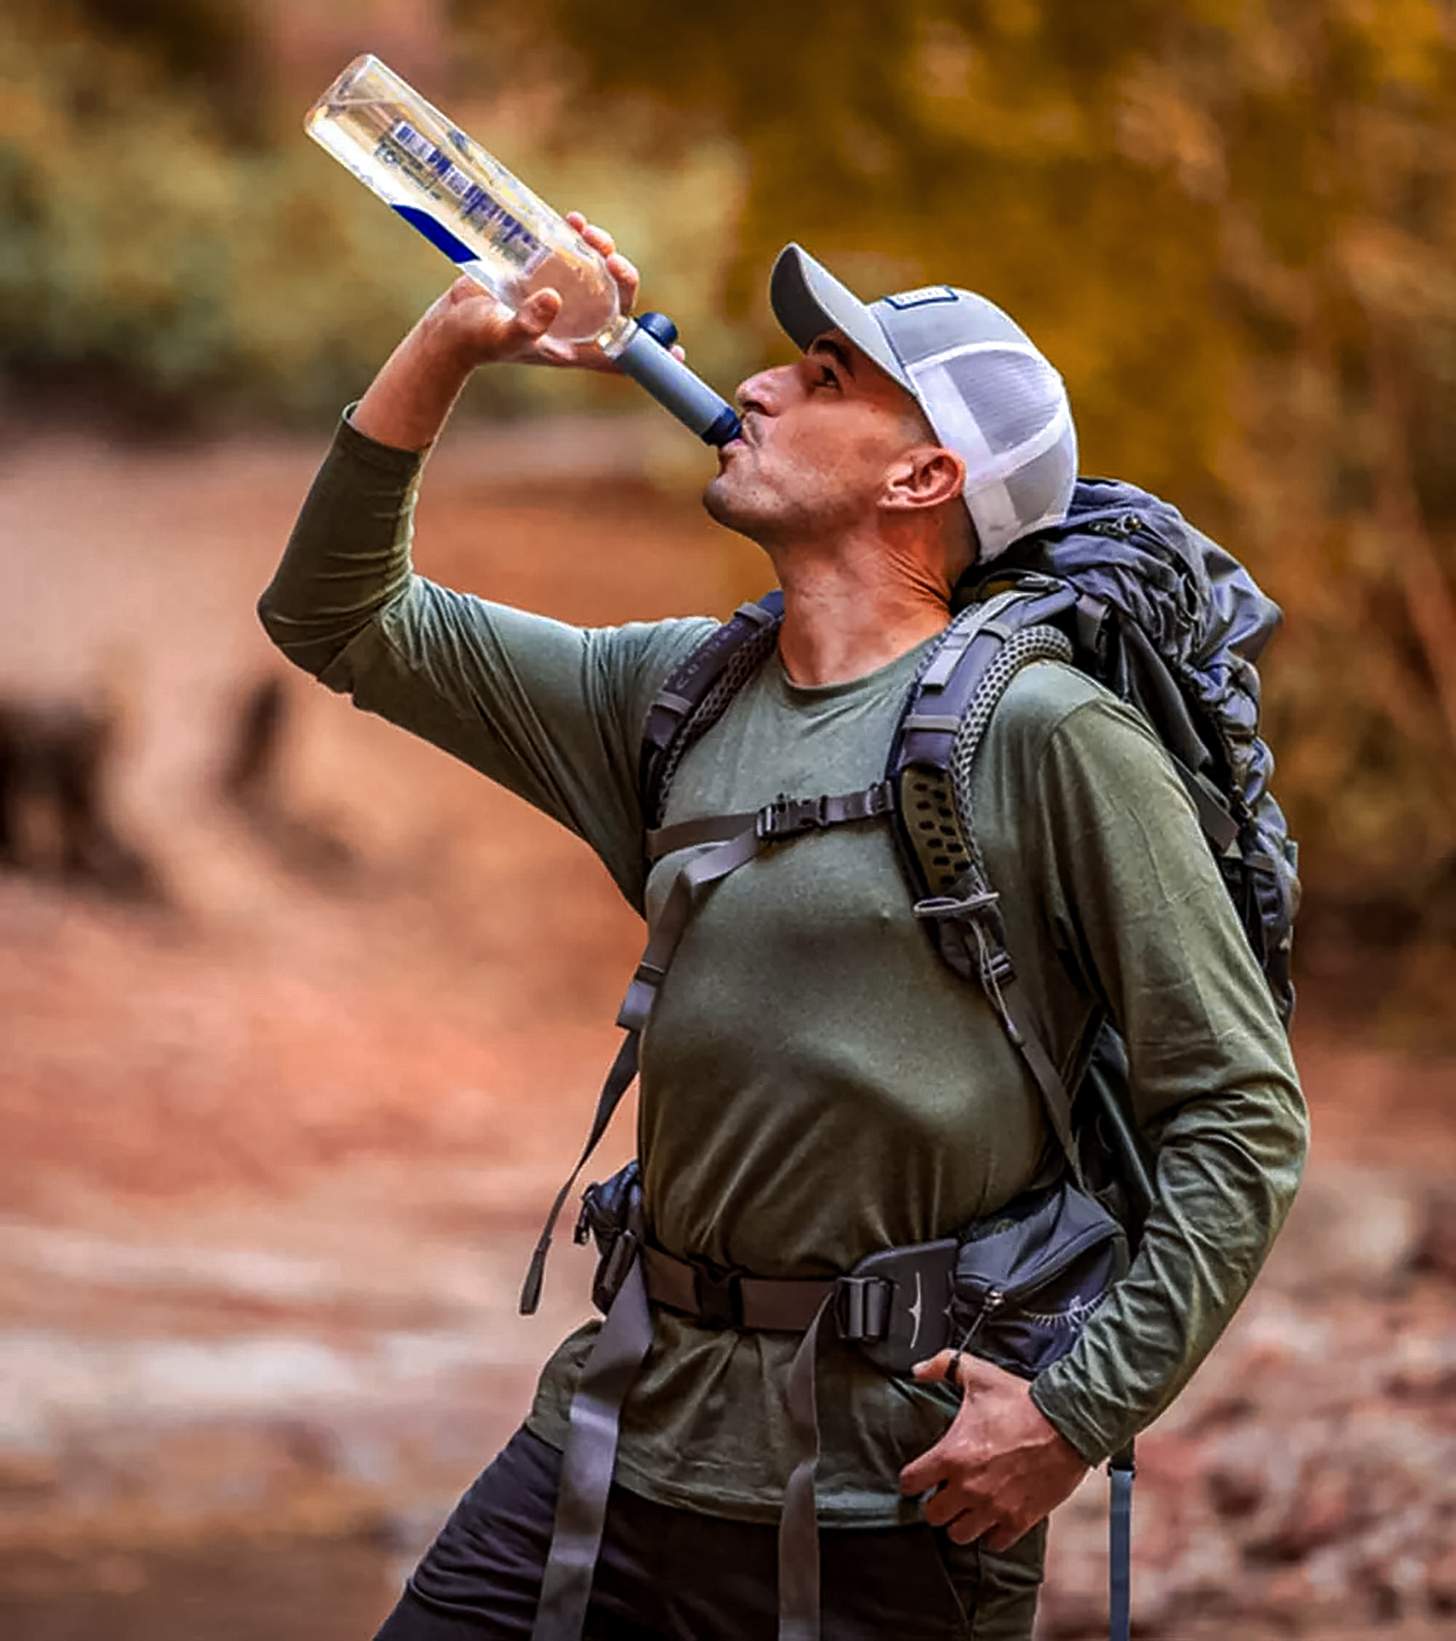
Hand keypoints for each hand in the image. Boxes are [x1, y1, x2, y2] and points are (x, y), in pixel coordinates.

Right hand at [424, 214, 685, 373]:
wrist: (449, 322)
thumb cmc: (476, 339)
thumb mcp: (502, 334)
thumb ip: (528, 323)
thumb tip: (553, 298)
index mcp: (572, 346)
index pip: (619, 355)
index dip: (648, 354)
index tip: (676, 351)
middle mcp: (574, 322)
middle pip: (616, 304)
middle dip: (624, 279)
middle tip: (613, 261)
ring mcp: (561, 296)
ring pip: (598, 274)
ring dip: (604, 252)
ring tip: (590, 234)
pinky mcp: (544, 273)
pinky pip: (572, 253)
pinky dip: (578, 237)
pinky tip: (574, 222)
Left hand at [898, 1351, 1089, 1550]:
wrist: (1067, 1423)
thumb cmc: (1022, 1402)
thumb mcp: (979, 1375)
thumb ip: (944, 1366)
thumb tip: (919, 1370)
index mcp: (952, 1455)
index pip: (911, 1483)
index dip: (912, 1478)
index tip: (920, 1475)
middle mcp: (968, 1487)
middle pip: (933, 1515)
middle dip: (935, 1503)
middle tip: (945, 1492)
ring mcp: (994, 1507)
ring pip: (959, 1535)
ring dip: (961, 1521)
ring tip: (967, 1508)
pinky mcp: (1019, 1520)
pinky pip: (994, 1543)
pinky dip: (991, 1533)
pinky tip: (993, 1516)